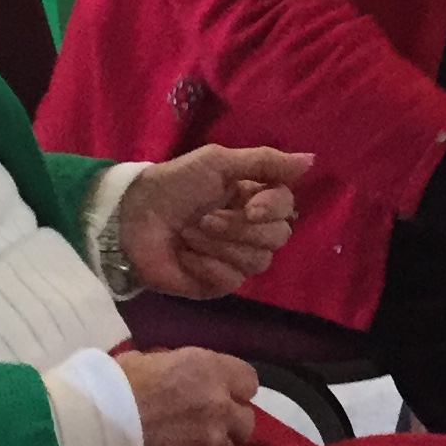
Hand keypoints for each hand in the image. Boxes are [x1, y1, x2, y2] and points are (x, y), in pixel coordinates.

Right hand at [111, 345, 257, 445]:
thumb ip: (175, 368)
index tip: (216, 385)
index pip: (248, 380)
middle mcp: (220, 407)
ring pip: (230, 445)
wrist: (95, 429)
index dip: (232, 384)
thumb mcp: (148, 358)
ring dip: (218, 439)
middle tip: (207, 413)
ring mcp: (209, 443)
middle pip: (246, 419)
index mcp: (210, 371)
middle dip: (231, 417)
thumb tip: (176, 376)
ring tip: (193, 435)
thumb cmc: (115, 383)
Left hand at [120, 144, 310, 297]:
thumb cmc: (175, 184)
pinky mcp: (216, 284)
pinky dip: (206, 264)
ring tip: (190, 232)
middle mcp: (251, 230)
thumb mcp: (218, 162)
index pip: (287, 208)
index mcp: (255, 198)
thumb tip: (312, 160)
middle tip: (205, 217)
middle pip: (277, 238)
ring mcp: (235, 260)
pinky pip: (232, 281)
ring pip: (257, 262)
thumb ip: (265, 162)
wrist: (133, 216)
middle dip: (239, 227)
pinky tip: (186, 255)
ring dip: (219, 244)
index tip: (250, 204)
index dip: (273, 208)